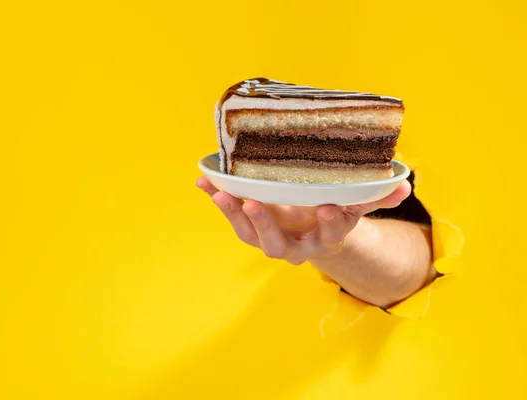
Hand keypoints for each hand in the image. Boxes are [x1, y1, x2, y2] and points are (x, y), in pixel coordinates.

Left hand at [196, 176, 411, 265]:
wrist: (312, 229)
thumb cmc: (331, 212)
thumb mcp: (353, 205)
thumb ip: (374, 197)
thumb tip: (404, 184)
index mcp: (324, 238)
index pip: (330, 233)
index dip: (331, 223)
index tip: (331, 208)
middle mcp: (295, 245)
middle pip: (278, 244)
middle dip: (266, 225)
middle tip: (254, 203)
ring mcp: (270, 239)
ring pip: (251, 235)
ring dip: (234, 215)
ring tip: (221, 193)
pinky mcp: (251, 229)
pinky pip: (233, 216)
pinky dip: (219, 200)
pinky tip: (205, 181)